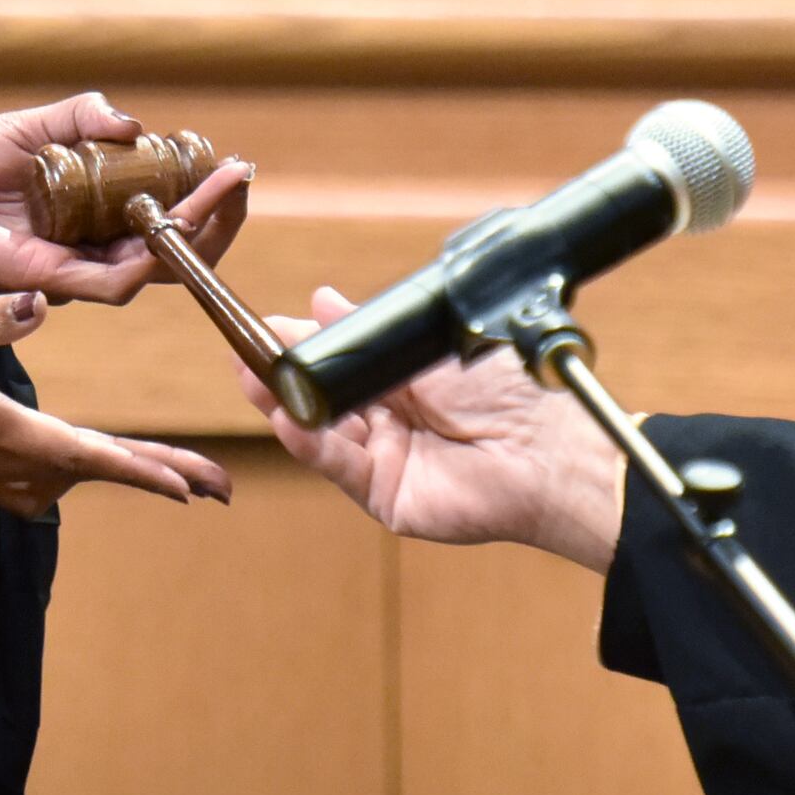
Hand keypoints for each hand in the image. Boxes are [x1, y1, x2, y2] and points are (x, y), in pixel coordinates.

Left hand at [0, 91, 252, 306]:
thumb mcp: (27, 128)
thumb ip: (79, 118)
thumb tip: (133, 123)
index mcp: (87, 213)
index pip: (162, 214)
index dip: (201, 194)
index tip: (230, 162)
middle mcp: (86, 248)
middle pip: (172, 248)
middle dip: (216, 218)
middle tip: (241, 180)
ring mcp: (70, 269)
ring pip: (154, 268)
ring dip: (196, 233)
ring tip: (223, 193)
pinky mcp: (46, 281)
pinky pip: (112, 282)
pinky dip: (148, 259)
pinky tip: (173, 224)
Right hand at [0, 292, 234, 515]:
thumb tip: (40, 302)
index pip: (75, 452)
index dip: (136, 469)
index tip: (189, 485)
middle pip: (82, 476)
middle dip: (151, 477)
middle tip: (216, 487)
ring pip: (57, 484)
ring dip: (110, 475)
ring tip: (170, 470)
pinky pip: (26, 482)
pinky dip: (68, 470)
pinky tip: (81, 458)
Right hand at [239, 285, 626, 571]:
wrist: (550, 449)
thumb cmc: (513, 393)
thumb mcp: (432, 344)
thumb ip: (374, 330)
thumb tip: (322, 299)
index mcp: (406, 383)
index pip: (342, 363)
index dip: (304, 347)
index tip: (265, 328)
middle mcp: (393, 422)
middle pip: (324, 399)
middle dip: (282, 376)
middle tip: (244, 353)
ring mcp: (387, 460)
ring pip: (322, 433)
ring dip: (283, 408)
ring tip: (251, 378)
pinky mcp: (386, 496)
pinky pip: (339, 467)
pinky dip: (308, 443)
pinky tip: (284, 420)